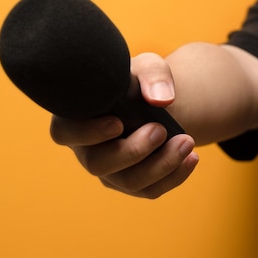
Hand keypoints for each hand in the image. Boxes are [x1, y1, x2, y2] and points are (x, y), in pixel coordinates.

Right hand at [49, 53, 198, 198]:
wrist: (156, 105)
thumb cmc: (139, 83)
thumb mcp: (148, 67)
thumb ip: (153, 75)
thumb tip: (162, 99)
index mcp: (76, 118)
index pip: (64, 133)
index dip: (87, 133)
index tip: (117, 123)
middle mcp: (86, 149)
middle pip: (97, 164)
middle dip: (132, 151)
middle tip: (160, 130)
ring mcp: (109, 171)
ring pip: (129, 182)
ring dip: (161, 165)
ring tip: (187, 142)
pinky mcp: (132, 183)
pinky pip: (150, 190)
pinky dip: (175, 176)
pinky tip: (192, 158)